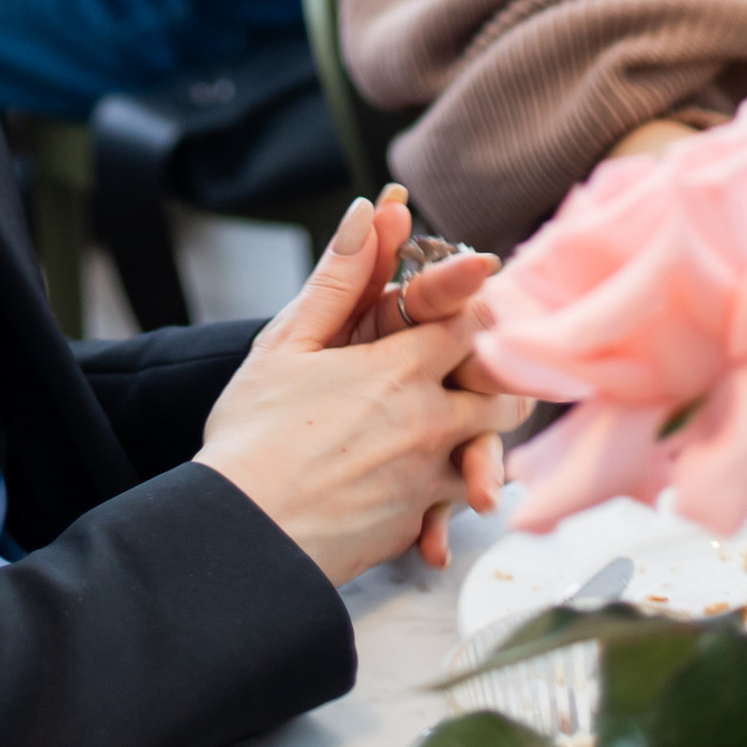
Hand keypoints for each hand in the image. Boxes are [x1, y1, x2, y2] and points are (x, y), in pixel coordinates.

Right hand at [198, 196, 528, 584]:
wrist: (244, 537)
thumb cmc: (252, 436)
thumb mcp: (287, 344)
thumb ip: (339, 277)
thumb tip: (371, 209)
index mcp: (401, 369)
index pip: (474, 321)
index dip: (475, 307)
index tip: (466, 303)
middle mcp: (431, 421)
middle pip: (502, 389)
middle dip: (497, 374)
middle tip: (478, 366)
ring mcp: (430, 477)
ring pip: (491, 448)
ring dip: (485, 433)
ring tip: (459, 423)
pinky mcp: (418, 522)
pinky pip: (457, 502)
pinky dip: (453, 494)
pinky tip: (432, 491)